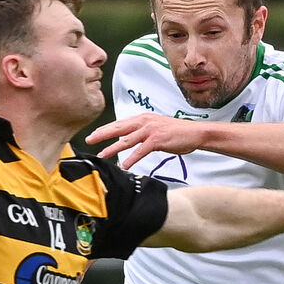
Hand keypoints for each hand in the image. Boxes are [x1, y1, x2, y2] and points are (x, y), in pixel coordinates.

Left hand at [86, 113, 202, 168]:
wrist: (194, 133)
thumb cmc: (175, 132)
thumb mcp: (155, 127)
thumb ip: (141, 132)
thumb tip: (127, 140)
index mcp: (142, 118)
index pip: (119, 124)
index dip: (105, 129)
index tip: (93, 135)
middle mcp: (144, 122)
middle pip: (118, 128)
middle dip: (102, 134)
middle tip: (89, 140)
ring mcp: (151, 131)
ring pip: (127, 140)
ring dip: (113, 148)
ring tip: (102, 155)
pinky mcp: (158, 140)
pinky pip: (141, 151)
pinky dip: (132, 158)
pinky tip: (124, 165)